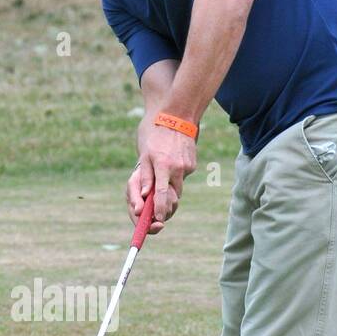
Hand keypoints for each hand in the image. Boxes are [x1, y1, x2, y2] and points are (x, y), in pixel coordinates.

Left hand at [126, 116, 196, 231]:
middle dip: (165, 204)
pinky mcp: (192, 164)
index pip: (162, 195)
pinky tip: (171, 162)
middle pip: (172, 196)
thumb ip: (145, 176)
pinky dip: (175, 175)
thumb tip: (144, 196)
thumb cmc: (154, 132)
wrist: (177, 114)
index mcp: (163, 166)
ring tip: (161, 174)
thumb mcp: (144, 154)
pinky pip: (182, 176)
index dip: (160, 210)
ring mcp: (187, 166)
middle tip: (157, 207)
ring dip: (169, 188)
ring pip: (178, 187)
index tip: (158, 222)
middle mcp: (177, 168)